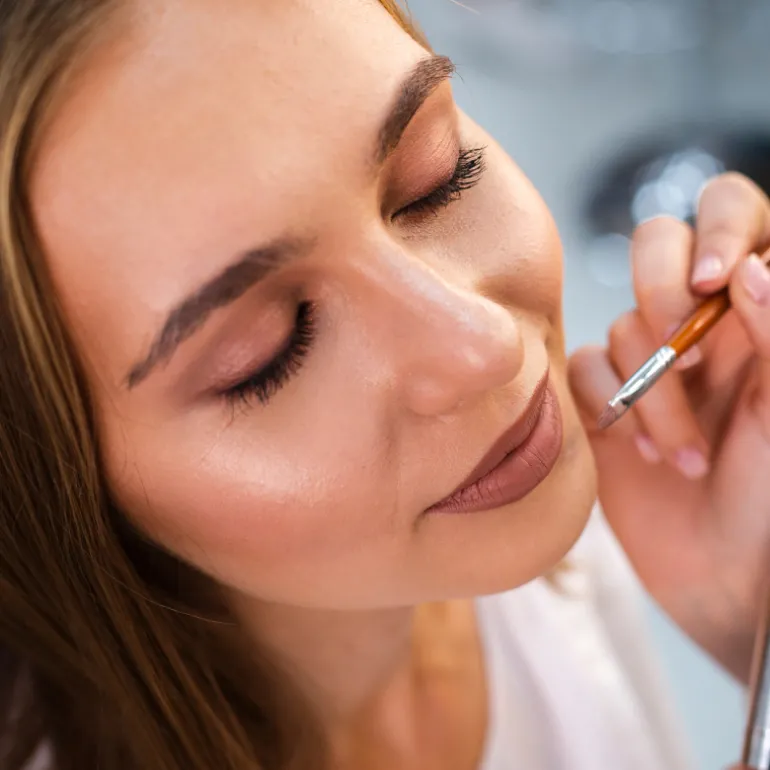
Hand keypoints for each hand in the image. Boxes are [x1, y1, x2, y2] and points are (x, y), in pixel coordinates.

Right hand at [569, 172, 769, 681]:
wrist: (725, 575)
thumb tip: (746, 268)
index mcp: (757, 309)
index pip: (733, 211)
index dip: (720, 227)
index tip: (716, 282)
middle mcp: (702, 321)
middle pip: (655, 245)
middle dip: (662, 292)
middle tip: (687, 355)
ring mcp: (648, 358)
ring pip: (622, 324)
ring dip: (651, 390)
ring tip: (684, 451)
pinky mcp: (603, 398)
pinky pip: (583, 368)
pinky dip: (609, 406)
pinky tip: (641, 449)